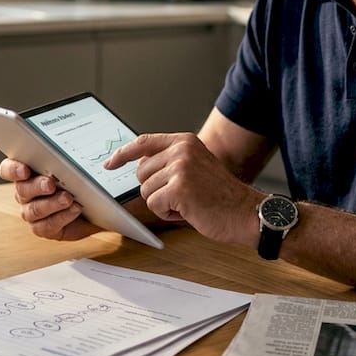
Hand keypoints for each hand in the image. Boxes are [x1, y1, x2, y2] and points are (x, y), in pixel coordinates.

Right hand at [0, 158, 102, 241]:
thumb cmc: (78, 180)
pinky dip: (62, 217)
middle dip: (37, 186)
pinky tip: (74, 209)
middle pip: (22, 189)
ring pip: (34, 209)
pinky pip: (47, 225)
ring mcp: (31, 212)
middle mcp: (24, 193)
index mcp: (25, 173)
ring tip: (68, 198)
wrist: (91, 205)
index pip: (8, 169)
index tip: (25, 170)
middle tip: (50, 184)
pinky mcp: (43, 228)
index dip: (13, 169)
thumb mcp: (73, 165)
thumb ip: (67, 159)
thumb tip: (77, 156)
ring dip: (52, 203)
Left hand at [103, 133, 262, 246]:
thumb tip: (140, 167)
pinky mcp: (179, 188)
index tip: (109, 164)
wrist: (246, 213)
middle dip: (156, 189)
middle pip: (141, 173)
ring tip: (189, 202)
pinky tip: (189, 211)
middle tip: (183, 195)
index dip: (123, 154)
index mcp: (185, 141)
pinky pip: (155, 204)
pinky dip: (169, 213)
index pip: (144, 142)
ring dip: (164, 203)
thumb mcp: (195, 167)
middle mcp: (181, 150)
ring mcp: (180, 167)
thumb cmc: (221, 196)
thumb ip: (170, 162)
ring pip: (146, 191)